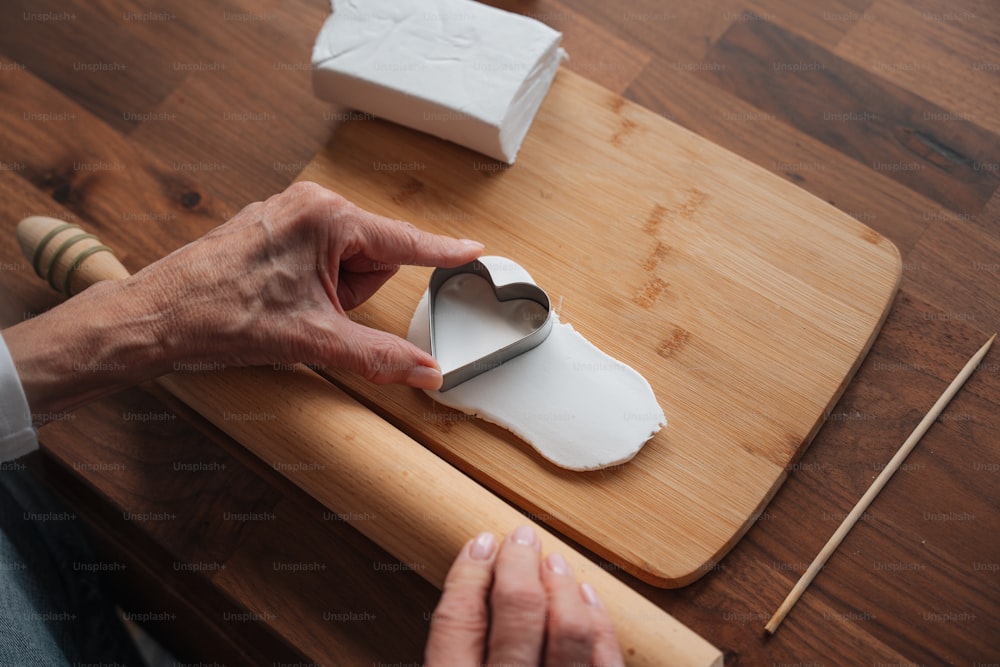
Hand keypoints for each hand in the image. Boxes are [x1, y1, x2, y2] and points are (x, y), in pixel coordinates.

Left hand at [132, 180, 481, 381]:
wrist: (156, 316)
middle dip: (354, 292)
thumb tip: (426, 372)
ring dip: (331, 291)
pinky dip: (311, 282)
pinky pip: (317, 254)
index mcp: (329, 218)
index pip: (405, 242)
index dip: (444, 252)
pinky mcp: (272, 225)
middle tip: (316, 312)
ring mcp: (288, 211)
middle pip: (373, 255)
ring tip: (291, 306)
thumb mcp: (315, 340)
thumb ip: (380, 356)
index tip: (475, 248)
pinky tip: (278, 298)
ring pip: (344, 258)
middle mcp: (311, 203)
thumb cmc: (222, 316)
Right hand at [425, 525, 622, 665]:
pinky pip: (605, 658)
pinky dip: (598, 621)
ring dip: (561, 586)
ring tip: (551, 560)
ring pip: (568, 629)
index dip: (468, 573)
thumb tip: (460, 592)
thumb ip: (451, 649)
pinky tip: (586, 596)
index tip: (479, 544)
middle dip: (520, 564)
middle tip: (520, 538)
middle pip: (518, 612)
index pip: (459, 621)